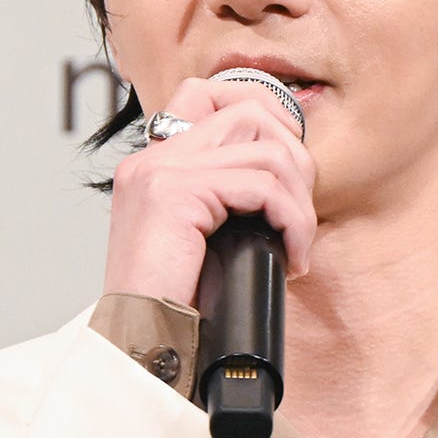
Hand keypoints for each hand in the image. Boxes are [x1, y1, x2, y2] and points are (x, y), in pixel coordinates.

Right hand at [102, 77, 316, 307]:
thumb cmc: (173, 304)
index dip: (263, 110)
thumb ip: (224, 199)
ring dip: (298, 200)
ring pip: (265, 149)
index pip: (208, 92)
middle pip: (248, 111)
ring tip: (296, 244)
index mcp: (153, 163)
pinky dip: (291, 221)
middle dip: (294, 160)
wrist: (139, 345)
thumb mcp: (199, 238)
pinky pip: (261, 187)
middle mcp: (152, 157)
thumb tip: (288, 182)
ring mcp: (160, 170)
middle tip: (298, 216)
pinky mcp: (175, 192)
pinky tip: (290, 257)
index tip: (289, 165)